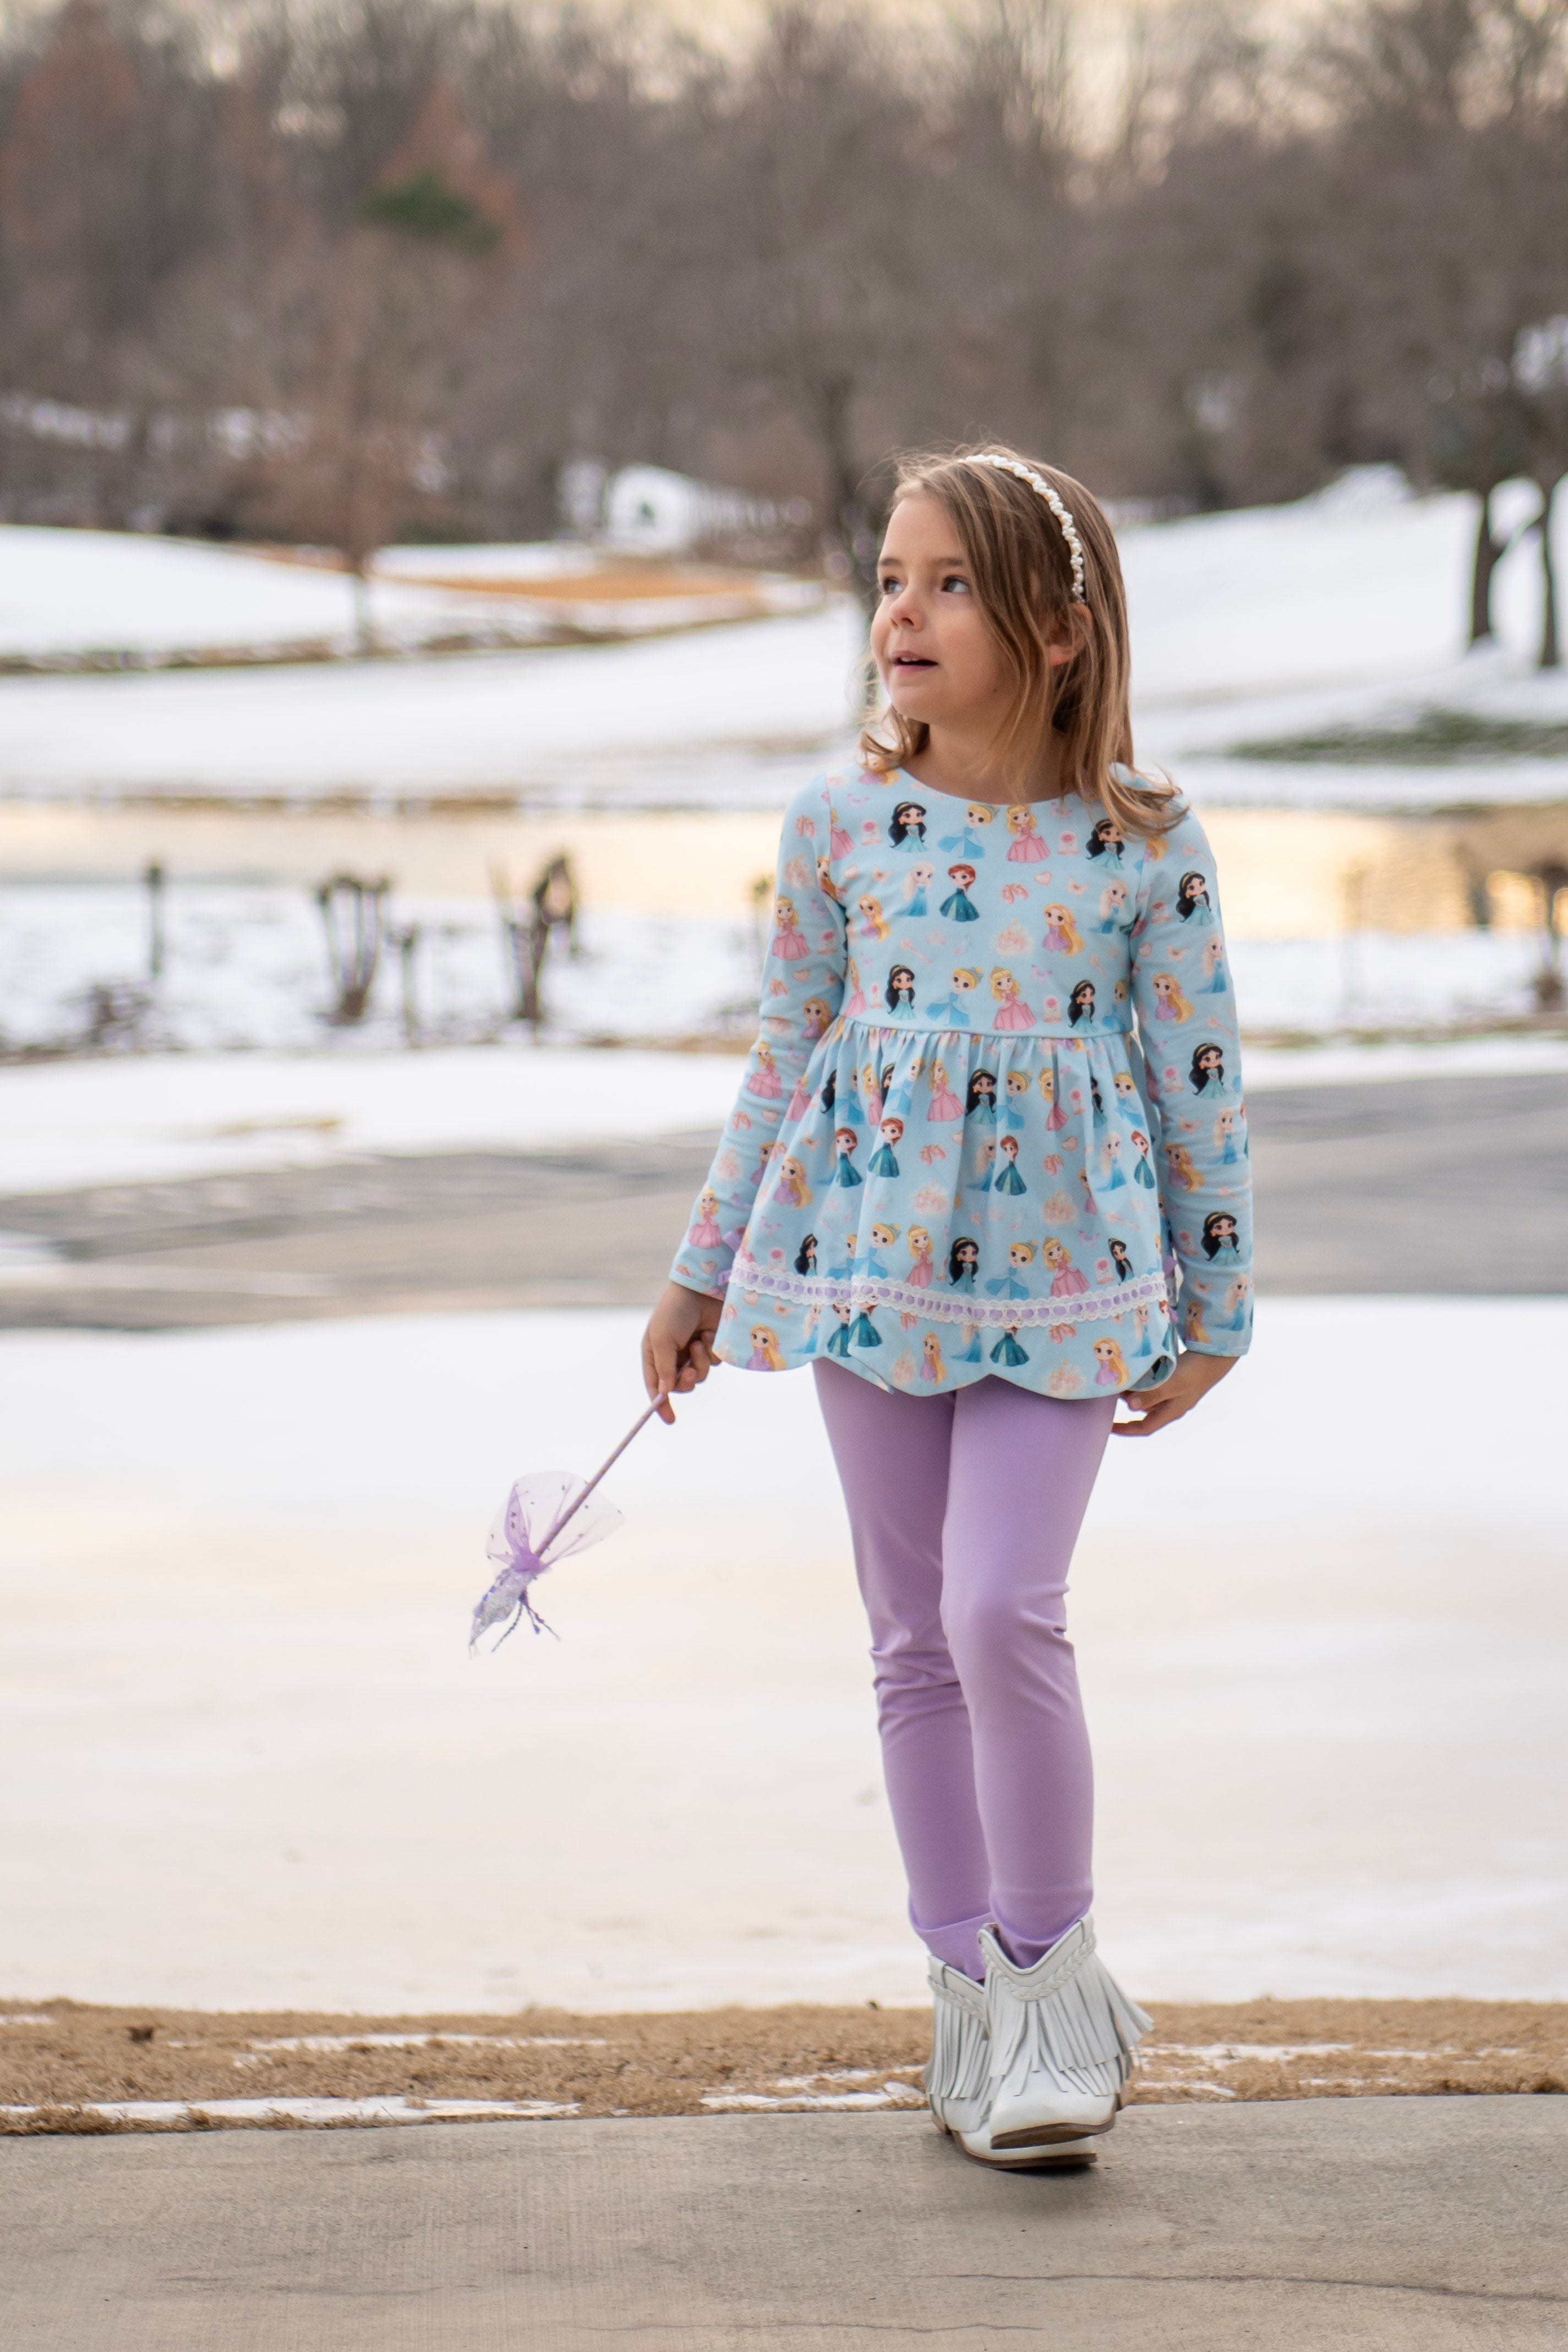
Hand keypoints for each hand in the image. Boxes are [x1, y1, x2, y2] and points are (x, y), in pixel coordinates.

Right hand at [642, 1282, 723, 1422]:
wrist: (702, 1288)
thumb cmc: (675, 1311)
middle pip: (680, 1385)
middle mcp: (674, 1356)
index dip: (661, 1404)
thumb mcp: (662, 1339)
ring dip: (700, 1362)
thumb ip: (664, 1367)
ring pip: (700, 1376)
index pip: (656, 1386)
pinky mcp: (712, 1347)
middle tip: (690, 1370)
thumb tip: (665, 1393)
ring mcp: (694, 1352)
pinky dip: (712, 1353)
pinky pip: (713, 1363)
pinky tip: (709, 1334)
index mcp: (655, 1354)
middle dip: (686, 1381)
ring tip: (700, 1341)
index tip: (670, 1419)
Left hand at [1112, 1349, 1235, 1437]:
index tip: (1108, 1427)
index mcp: (1170, 1412)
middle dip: (1126, 1401)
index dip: (1126, 1430)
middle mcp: (1169, 1405)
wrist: (1213, 1357)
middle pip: (1142, 1410)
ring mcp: (1171, 1394)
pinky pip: (1152, 1385)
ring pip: (1146, 1396)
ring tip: (1120, 1377)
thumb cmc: (1194, 1372)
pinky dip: (1141, 1380)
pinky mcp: (1172, 1381)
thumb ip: (1153, 1395)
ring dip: (1133, 1389)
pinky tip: (1134, 1370)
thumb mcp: (1173, 1385)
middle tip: (1111, 1389)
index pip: (1144, 1428)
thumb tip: (1131, 1406)